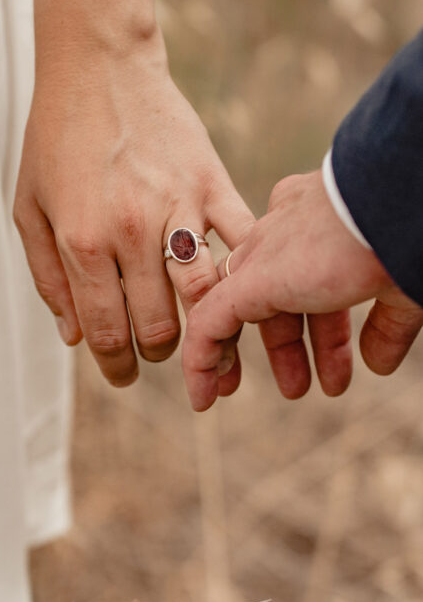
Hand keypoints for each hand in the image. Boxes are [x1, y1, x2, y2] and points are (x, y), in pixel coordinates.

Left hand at [14, 33, 254, 387]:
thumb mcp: (29, 210)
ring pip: (203, 297)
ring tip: (193, 334)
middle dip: (153, 352)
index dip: (115, 365)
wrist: (97, 65)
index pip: (106, 331)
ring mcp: (176, 205)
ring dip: (202, 329)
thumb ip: (49, 280)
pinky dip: (242, 274)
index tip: (121, 373)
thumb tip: (75, 339)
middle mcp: (130, 230)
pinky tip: (234, 291)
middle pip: (158, 325)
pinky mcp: (211, 181)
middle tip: (149, 350)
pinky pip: (240, 242)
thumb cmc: (54, 140)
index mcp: (82, 242)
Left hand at [182, 169, 422, 410]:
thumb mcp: (397, 285)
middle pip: (273, 295)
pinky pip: (208, 325)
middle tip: (302, 385)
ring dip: (253, 359)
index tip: (332, 356)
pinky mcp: (246, 282)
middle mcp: (281, 230)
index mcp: (315, 220)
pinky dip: (200, 363)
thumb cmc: (406, 236)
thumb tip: (377, 364)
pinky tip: (203, 398)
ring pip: (237, 309)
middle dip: (289, 343)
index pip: (306, 274)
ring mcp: (260, 254)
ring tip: (281, 397)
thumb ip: (385, 323)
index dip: (320, 321)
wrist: (397, 203)